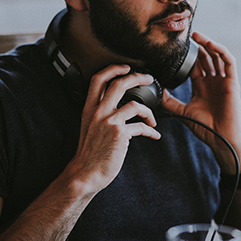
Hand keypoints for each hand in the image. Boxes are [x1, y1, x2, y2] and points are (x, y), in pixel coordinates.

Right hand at [64, 65, 160, 195]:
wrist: (86, 173)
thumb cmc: (89, 153)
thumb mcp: (88, 127)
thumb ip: (100, 114)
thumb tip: (119, 107)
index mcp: (89, 108)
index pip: (98, 79)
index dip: (113, 69)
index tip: (125, 67)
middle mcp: (98, 112)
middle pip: (119, 84)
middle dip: (137, 77)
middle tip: (148, 78)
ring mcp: (108, 122)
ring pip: (135, 104)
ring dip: (149, 111)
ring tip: (153, 119)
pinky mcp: (120, 134)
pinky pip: (141, 127)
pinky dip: (151, 131)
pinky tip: (154, 135)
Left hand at [161, 32, 240, 171]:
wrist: (222, 139)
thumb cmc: (206, 128)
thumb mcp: (183, 111)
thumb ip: (170, 101)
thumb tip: (156, 92)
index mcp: (202, 86)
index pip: (195, 65)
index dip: (187, 55)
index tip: (175, 46)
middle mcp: (213, 81)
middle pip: (206, 57)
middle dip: (197, 46)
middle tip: (186, 35)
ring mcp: (223, 81)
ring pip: (217, 56)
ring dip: (208, 44)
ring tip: (197, 35)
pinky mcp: (233, 83)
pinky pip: (229, 62)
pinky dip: (221, 51)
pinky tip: (211, 44)